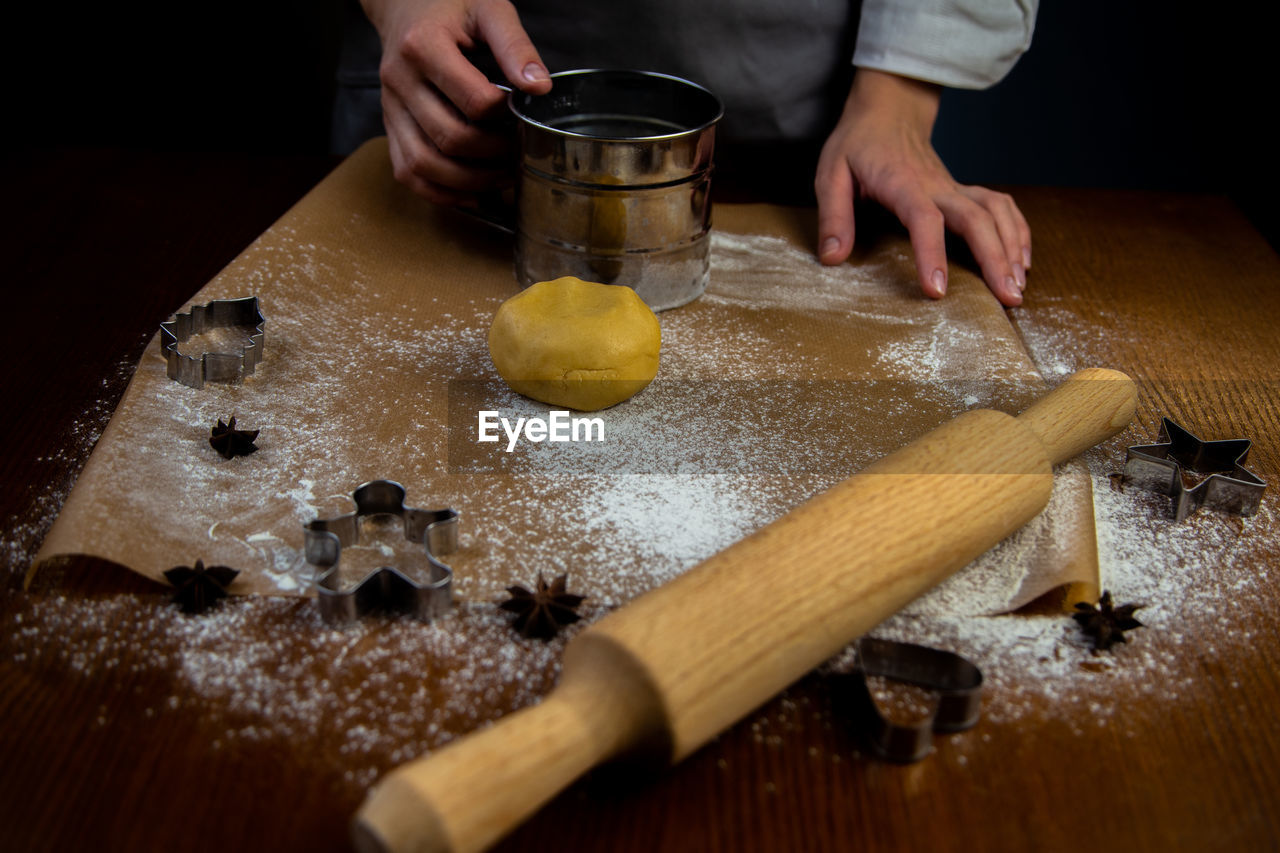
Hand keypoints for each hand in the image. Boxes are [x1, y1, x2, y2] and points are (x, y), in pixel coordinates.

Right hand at [361, 0, 551, 204]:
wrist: (404, 6)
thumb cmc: (450, 6)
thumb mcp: (489, 9)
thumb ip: (515, 46)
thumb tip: (539, 88)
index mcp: (423, 47)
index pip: (474, 101)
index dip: (505, 116)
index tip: (521, 114)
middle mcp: (400, 81)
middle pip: (449, 138)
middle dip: (492, 154)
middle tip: (518, 152)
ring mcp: (390, 108)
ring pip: (423, 164)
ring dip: (468, 181)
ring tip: (501, 177)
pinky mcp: (390, 126)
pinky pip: (406, 172)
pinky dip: (439, 192)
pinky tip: (470, 191)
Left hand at [814, 69, 1030, 305]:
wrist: (887, 110)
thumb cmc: (857, 145)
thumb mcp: (831, 175)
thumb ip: (833, 217)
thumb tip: (833, 258)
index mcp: (902, 184)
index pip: (923, 219)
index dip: (932, 254)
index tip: (937, 290)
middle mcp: (936, 185)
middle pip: (976, 219)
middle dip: (995, 259)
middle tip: (1007, 298)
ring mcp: (954, 187)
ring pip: (996, 212)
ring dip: (1012, 248)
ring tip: (1017, 288)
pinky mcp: (963, 189)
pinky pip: (1001, 206)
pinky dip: (1017, 231)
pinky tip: (1021, 260)